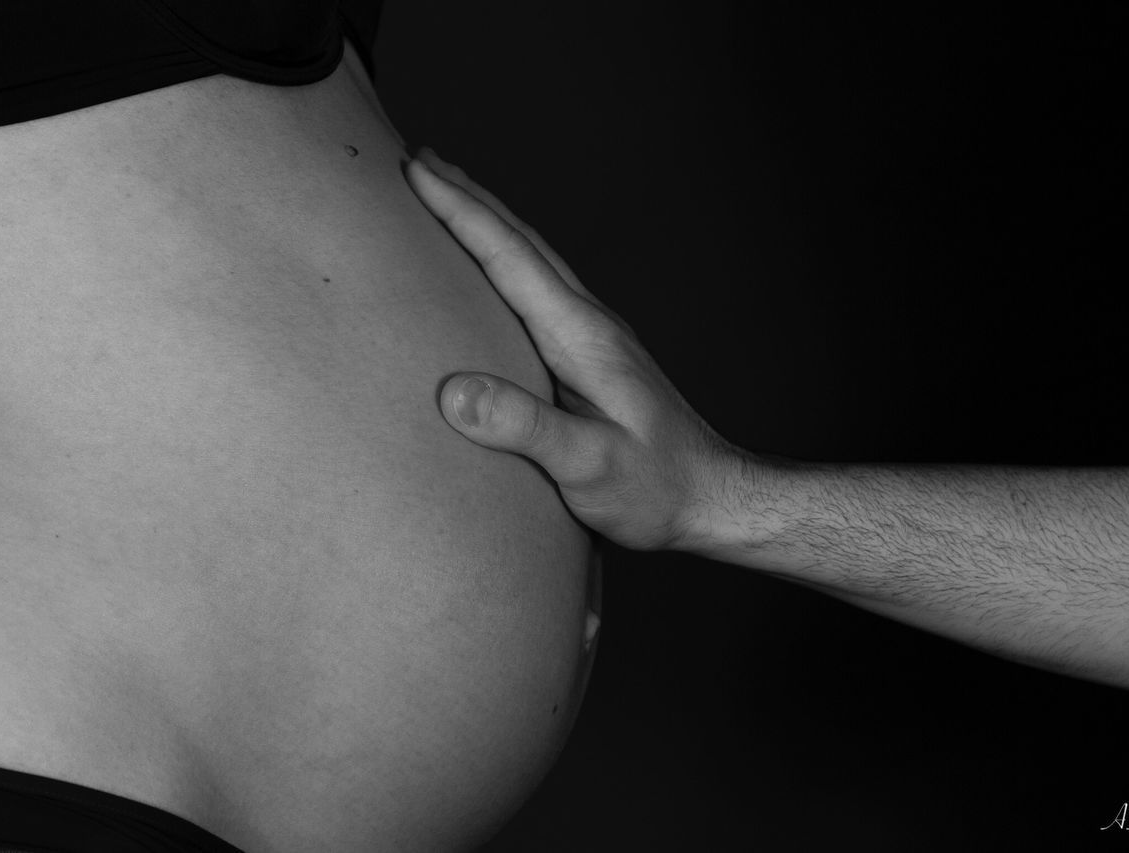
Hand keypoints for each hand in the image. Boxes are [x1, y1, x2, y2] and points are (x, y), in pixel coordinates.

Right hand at [404, 147, 750, 552]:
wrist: (712, 498)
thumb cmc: (654, 490)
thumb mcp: (589, 467)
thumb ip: (526, 429)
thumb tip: (454, 392)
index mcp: (582, 338)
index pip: (511, 259)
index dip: (461, 213)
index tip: (416, 171)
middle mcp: (589, 324)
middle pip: (523, 244)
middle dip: (469, 199)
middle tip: (421, 161)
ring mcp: (594, 338)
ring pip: (534, 262)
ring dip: (490, 225)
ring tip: (452, 198)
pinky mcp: (592, 359)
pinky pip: (540, 291)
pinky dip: (507, 263)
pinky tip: (497, 274)